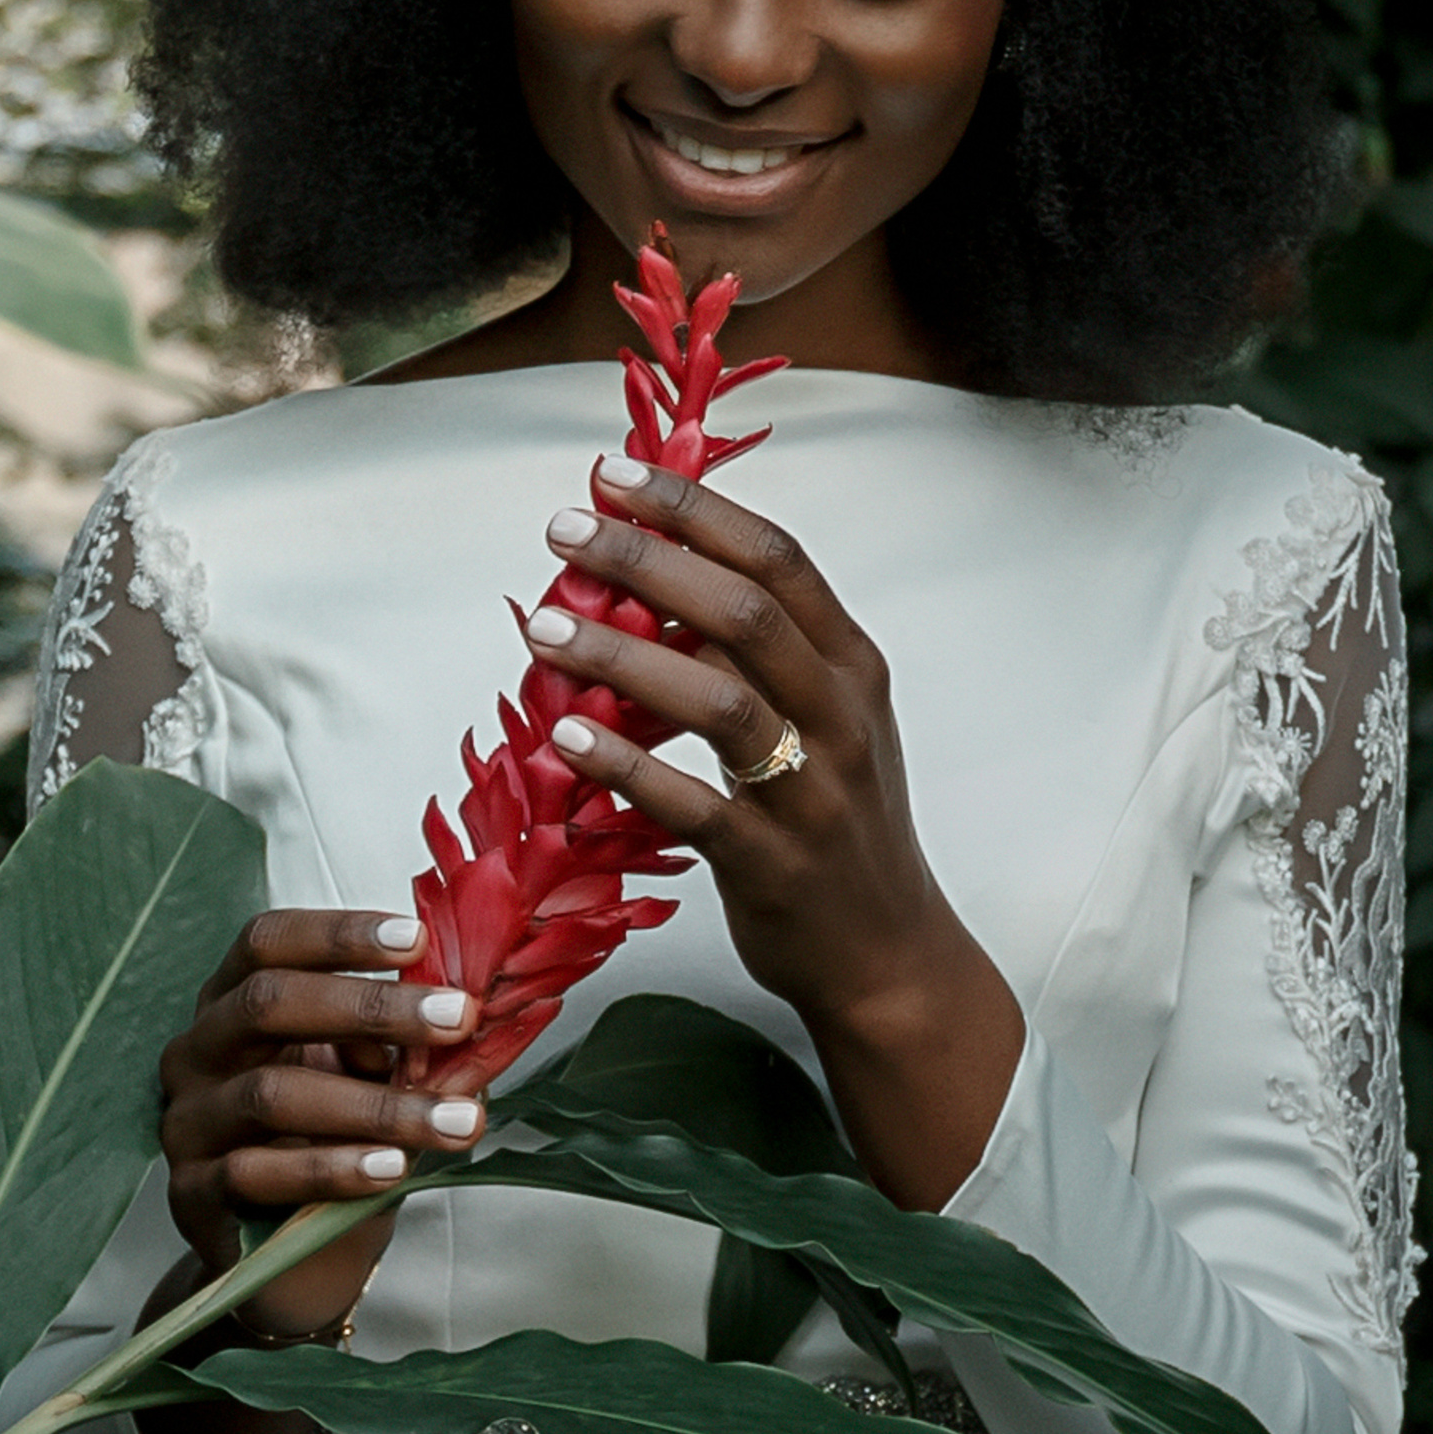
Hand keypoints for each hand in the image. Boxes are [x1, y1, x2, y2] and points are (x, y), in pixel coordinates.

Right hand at [158, 908, 485, 1333]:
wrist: (289, 1258)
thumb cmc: (330, 1142)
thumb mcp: (366, 1078)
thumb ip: (399, 1042)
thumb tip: (466, 1012)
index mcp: (232, 1001)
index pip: (268, 943)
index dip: (338, 934)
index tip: (419, 940)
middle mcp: (198, 1051)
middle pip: (266, 1003)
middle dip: (370, 1007)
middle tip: (457, 1019)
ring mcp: (187, 1122)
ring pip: (271, 1095)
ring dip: (374, 1106)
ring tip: (455, 1120)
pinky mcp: (190, 1193)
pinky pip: (254, 1173)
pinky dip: (330, 1168)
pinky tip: (391, 1169)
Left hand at [526, 455, 1021, 1206]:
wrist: (890, 958)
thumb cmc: (833, 825)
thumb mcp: (817, 722)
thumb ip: (749, 656)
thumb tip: (643, 581)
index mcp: (849, 665)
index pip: (775, 557)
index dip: (693, 508)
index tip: (612, 475)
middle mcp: (840, 715)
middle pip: (745, 611)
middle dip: (648, 559)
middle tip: (563, 530)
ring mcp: (813, 792)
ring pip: (719, 700)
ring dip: (623, 655)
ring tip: (542, 627)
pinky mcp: (775, 865)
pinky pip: (693, 805)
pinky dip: (626, 765)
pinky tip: (566, 734)